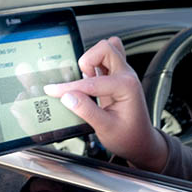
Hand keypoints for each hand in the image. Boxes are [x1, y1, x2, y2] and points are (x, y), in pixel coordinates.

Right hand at [43, 37, 167, 171]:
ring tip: (88, 82)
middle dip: (87, 62)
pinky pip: (106, 57)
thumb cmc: (127, 136)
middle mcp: (127, 75)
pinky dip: (95, 63)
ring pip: (106, 49)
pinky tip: (91, 78)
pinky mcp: (117, 75)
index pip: (92, 82)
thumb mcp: (106, 129)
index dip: (69, 87)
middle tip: (82, 82)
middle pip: (105, 49)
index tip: (52, 90)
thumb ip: (87, 111)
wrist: (140, 142)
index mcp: (126, 87)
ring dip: (92, 61)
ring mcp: (123, 73)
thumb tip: (68, 96)